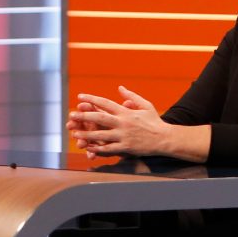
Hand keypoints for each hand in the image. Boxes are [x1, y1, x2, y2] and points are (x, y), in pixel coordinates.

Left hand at [67, 85, 201, 160]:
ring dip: (87, 134)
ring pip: (101, 135)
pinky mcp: (126, 148)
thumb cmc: (155, 121)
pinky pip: (109, 149)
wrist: (166, 139)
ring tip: (75, 133)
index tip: (80, 96)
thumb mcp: (145, 105)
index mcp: (126, 112)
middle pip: (100, 118)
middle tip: (71, 115)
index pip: (105, 103)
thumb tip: (120, 88)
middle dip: (84, 116)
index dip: (91, 99)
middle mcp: (123, 123)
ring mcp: (124, 136)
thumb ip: (131, 96)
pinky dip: (98, 149)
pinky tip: (88, 148)